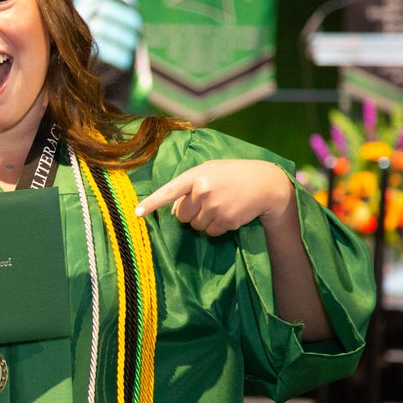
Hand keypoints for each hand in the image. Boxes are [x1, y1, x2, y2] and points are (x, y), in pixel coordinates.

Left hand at [134, 159, 292, 235]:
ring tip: (220, 205)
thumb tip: (173, 213)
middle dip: (189, 212)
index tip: (137, 213)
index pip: (169, 190)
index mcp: (196, 175)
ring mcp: (215, 207)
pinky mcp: (226, 221)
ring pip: (194, 225)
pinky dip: (216, 227)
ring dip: (204, 220)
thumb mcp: (210, 170)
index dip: (152, 203)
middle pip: (181, 215)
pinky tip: (228, 213)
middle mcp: (203, 191)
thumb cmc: (233, 175)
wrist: (265, 183)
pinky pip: (210, 232)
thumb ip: (189, 186)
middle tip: (206, 202)